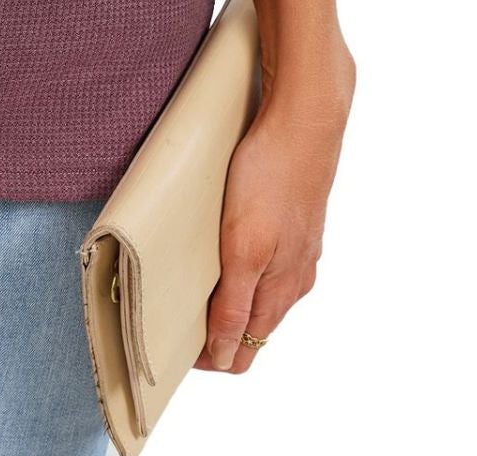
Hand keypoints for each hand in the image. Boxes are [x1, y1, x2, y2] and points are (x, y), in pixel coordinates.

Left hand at [197, 43, 355, 374]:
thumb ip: (236, 303)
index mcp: (282, 289)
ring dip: (230, 301)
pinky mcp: (294, 218)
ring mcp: (299, 247)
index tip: (174, 347)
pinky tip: (226, 250)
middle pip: (253, 326)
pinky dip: (243, 269)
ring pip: (261, 293)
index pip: (243, 349)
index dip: (210, 356)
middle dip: (217, 333)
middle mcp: (295, 275)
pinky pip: (267, 260)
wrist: (303, 120)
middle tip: (173, 318)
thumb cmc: (271, 177)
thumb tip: (226, 355)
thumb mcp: (244, 247)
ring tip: (192, 287)